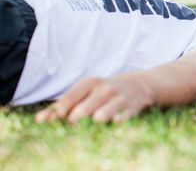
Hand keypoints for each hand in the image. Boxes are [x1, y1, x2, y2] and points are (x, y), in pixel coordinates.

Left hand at [35, 75, 153, 123]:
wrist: (141, 85)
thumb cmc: (105, 92)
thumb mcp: (86, 92)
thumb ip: (63, 106)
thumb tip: (39, 120)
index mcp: (89, 83)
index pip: (66, 102)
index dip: (58, 117)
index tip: (59, 123)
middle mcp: (104, 89)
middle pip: (80, 113)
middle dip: (75, 124)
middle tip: (77, 128)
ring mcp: (119, 98)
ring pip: (100, 117)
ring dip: (94, 125)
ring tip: (94, 126)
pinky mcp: (133, 108)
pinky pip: (121, 121)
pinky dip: (114, 125)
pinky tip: (113, 124)